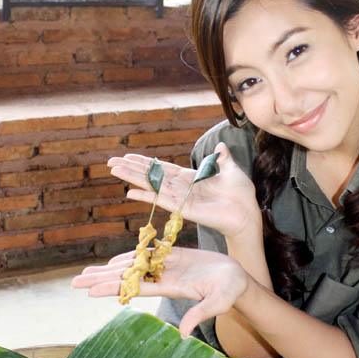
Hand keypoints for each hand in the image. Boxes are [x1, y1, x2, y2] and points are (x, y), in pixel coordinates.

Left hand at [71, 247, 248, 338]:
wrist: (238, 279)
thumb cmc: (231, 291)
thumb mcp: (218, 303)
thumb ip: (200, 315)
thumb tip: (183, 335)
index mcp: (170, 287)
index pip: (135, 287)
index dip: (113, 288)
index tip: (90, 291)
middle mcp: (163, 279)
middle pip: (126, 278)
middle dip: (101, 279)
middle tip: (74, 282)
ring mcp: (168, 268)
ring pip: (133, 266)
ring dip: (110, 268)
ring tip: (87, 271)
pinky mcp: (175, 257)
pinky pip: (149, 255)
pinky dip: (132, 255)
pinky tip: (116, 258)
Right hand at [107, 142, 260, 239]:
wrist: (247, 212)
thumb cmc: (240, 193)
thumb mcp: (230, 169)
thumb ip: (222, 158)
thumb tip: (220, 146)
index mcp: (190, 178)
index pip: (163, 169)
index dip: (146, 163)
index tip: (128, 157)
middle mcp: (182, 188)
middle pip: (152, 176)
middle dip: (132, 169)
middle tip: (111, 163)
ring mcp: (181, 199)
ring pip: (152, 186)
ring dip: (133, 178)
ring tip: (115, 171)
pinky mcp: (185, 209)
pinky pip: (162, 201)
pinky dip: (147, 196)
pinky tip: (130, 192)